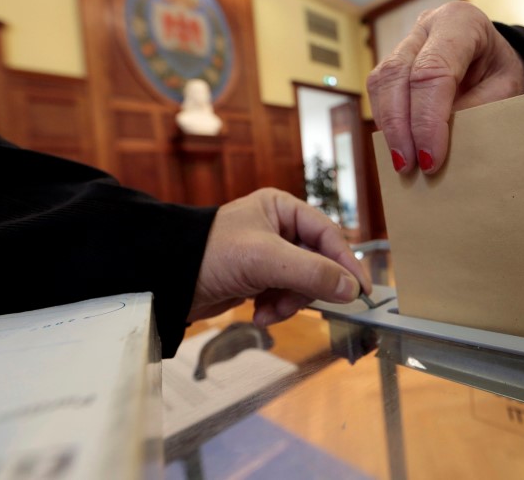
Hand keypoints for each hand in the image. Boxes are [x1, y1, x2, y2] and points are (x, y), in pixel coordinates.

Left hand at [188, 188, 370, 326]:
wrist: (163, 279)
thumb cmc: (209, 253)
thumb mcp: (266, 259)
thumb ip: (313, 272)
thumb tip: (351, 289)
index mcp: (282, 208)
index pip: (328, 235)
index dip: (345, 263)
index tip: (360, 291)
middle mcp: (278, 228)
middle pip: (317, 263)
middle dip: (306, 289)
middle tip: (296, 304)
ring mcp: (267, 255)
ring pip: (301, 284)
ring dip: (288, 303)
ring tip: (268, 312)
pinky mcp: (256, 278)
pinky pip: (283, 296)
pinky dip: (275, 309)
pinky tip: (258, 315)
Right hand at [367, 0, 523, 174]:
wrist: (498, 60)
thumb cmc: (504, 73)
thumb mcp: (506, 92)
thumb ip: (475, 112)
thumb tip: (439, 147)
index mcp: (460, 22)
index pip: (432, 71)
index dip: (427, 119)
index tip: (431, 159)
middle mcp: (428, 26)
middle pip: (398, 75)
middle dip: (400, 126)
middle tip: (410, 166)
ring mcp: (406, 41)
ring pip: (381, 82)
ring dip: (389, 127)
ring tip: (403, 163)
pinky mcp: (395, 63)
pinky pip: (380, 92)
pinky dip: (388, 123)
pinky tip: (399, 148)